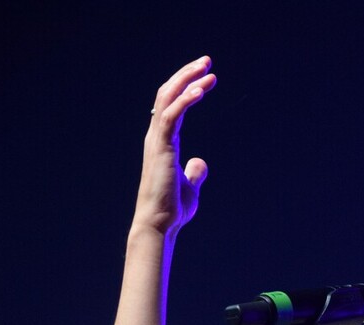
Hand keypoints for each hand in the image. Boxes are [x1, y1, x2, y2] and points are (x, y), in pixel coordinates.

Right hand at [133, 56, 216, 234]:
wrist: (159, 224)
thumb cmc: (172, 209)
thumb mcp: (190, 187)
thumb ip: (194, 172)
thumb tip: (200, 162)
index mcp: (163, 142)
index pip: (171, 105)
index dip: (186, 87)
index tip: (205, 76)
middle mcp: (156, 136)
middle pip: (167, 94)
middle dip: (186, 74)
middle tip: (206, 61)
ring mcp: (156, 141)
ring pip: (167, 99)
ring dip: (187, 81)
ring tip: (207, 68)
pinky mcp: (161, 148)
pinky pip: (171, 116)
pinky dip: (185, 100)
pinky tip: (200, 89)